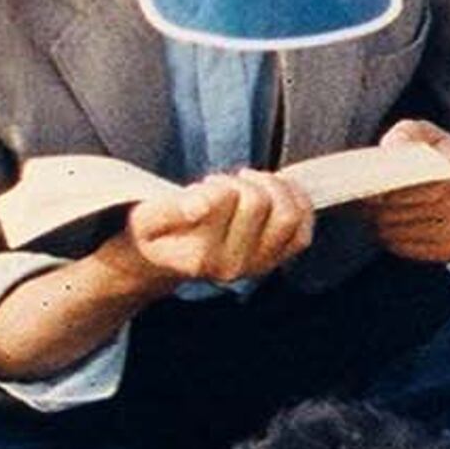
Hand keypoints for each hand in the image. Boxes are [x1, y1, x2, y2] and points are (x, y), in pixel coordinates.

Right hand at [122, 168, 323, 286]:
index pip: (225, 201)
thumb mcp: (146, 217)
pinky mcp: (276, 260)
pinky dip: (295, 204)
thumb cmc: (157, 232)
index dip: (217, 184)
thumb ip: (170, 209)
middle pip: (258, 202)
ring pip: (287, 215)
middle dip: (241, 182)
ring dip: (271, 188)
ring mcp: (258, 266)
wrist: (166, 258)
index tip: (203, 187)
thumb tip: (200, 206)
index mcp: (200, 257)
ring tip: (248, 184)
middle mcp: (232, 267)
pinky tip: (275, 190)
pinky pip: (303, 231)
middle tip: (223, 184)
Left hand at [365, 118, 449, 265]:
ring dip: (377, 221)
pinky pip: (404, 248)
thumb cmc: (444, 156)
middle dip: (372, 206)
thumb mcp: (426, 134)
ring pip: (395, 232)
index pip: (409, 185)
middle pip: (396, 212)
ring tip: (375, 208)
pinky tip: (392, 222)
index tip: (364, 188)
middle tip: (361, 197)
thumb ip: (406, 134)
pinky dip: (390, 237)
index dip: (382, 188)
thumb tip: (390, 150)